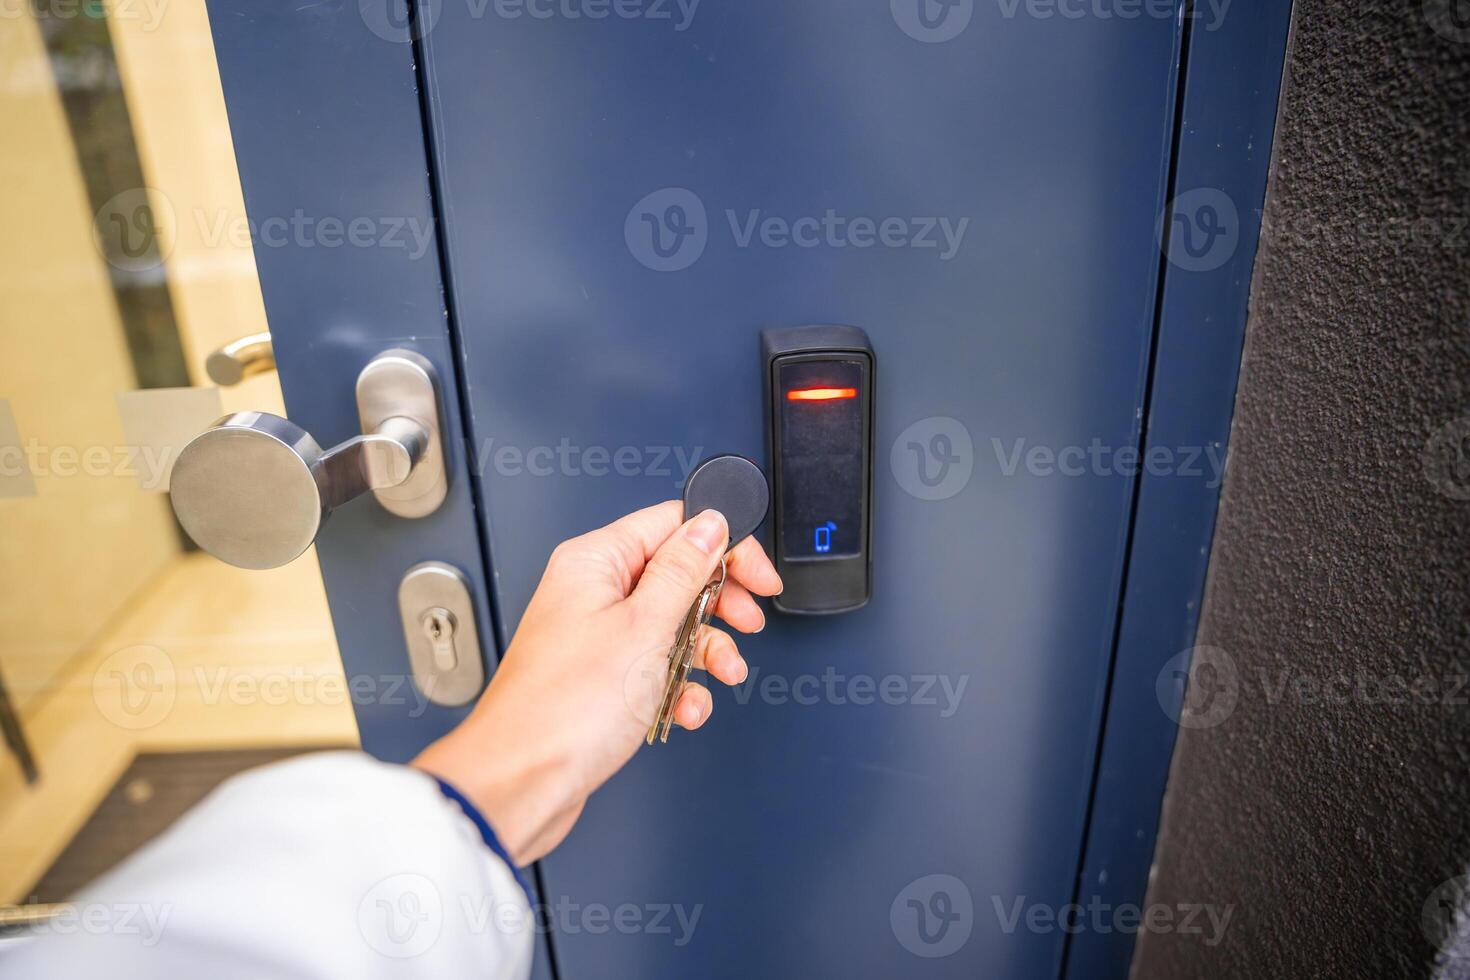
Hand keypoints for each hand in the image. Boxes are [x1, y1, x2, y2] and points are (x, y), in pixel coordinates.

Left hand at [411, 502, 781, 864]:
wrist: (522, 782)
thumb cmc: (562, 708)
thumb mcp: (644, 627)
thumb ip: (682, 571)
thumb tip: (709, 525)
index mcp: (595, 561)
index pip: (672, 524)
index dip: (722, 545)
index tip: (755, 575)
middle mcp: (592, 592)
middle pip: (677, 574)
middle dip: (719, 603)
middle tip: (747, 622)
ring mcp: (597, 636)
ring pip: (673, 625)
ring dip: (707, 651)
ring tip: (724, 671)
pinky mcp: (603, 678)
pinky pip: (656, 667)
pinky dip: (680, 687)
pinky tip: (685, 707)